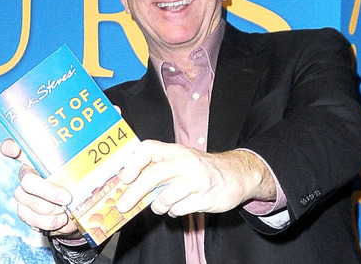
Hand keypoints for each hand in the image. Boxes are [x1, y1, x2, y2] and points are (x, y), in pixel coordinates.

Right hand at [0, 138, 81, 238]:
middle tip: (67, 198)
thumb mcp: (79, 171)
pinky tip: (61, 220)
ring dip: (51, 209)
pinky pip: (31, 217)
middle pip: (28, 180)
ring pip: (29, 201)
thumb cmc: (75, 184)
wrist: (71, 210)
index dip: (11, 147)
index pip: (15, 146)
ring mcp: (22, 193)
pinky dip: (49, 221)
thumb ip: (80, 163)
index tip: (15, 151)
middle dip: (48, 191)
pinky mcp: (23, 211)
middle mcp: (26, 174)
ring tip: (66, 211)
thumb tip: (94, 157)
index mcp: (37, 158)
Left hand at [116, 140, 275, 217]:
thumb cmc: (202, 169)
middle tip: (123, 206)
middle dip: (134, 193)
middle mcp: (186, 162)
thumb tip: (129, 183)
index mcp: (176, 151)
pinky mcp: (205, 197)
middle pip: (153, 175)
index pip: (149, 148)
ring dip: (158, 206)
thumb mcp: (182, 159)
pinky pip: (179, 210)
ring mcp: (197, 180)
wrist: (237, 174)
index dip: (134, 163)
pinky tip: (180, 206)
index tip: (125, 178)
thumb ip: (159, 167)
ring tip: (162, 205)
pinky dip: (174, 212)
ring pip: (165, 197)